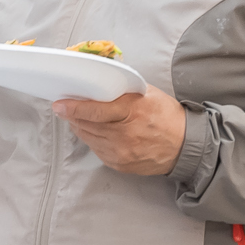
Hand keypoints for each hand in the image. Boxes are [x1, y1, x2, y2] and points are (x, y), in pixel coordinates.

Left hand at [52, 87, 187, 176]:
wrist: (186, 146)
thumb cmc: (166, 116)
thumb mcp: (148, 94)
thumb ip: (122, 88)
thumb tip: (97, 80)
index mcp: (132, 113)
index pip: (95, 111)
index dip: (73, 108)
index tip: (59, 105)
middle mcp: (124, 135)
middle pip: (86, 125)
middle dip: (73, 116)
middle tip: (66, 107)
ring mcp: (121, 152)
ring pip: (88, 137)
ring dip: (81, 127)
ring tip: (82, 118)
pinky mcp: (119, 164)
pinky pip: (96, 149)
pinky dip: (93, 139)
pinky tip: (99, 132)